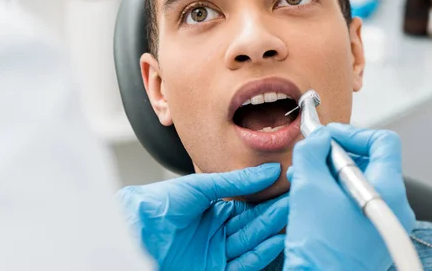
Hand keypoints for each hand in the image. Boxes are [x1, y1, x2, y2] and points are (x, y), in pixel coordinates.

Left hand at [118, 163, 287, 270]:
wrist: (134, 231)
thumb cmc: (157, 205)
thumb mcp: (199, 187)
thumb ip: (234, 182)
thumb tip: (266, 171)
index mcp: (212, 210)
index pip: (247, 206)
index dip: (267, 199)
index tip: (287, 188)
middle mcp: (216, 232)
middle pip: (252, 224)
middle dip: (274, 214)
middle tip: (297, 202)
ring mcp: (216, 253)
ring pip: (251, 242)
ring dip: (271, 231)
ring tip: (291, 217)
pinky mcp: (214, 270)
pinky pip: (243, 264)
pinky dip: (259, 254)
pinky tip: (275, 241)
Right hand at [284, 124, 415, 270]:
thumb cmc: (319, 246)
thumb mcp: (308, 185)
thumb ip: (312, 151)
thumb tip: (317, 139)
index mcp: (388, 190)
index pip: (383, 142)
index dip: (353, 133)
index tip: (329, 137)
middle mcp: (396, 207)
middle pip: (372, 162)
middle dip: (337, 155)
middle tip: (313, 157)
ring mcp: (388, 223)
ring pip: (363, 183)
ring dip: (333, 175)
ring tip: (306, 180)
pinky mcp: (376, 236)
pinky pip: (361, 203)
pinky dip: (338, 194)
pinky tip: (314, 199)